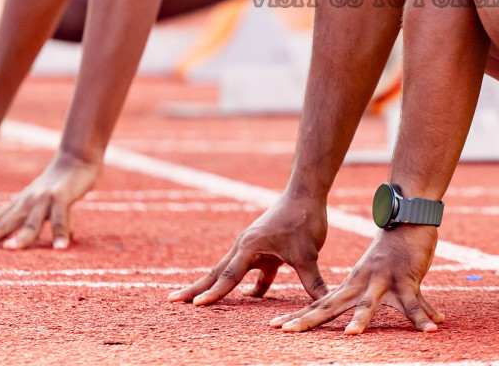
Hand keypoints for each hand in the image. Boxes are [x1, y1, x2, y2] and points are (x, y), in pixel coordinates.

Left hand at [0, 151, 99, 249]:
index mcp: (18, 205)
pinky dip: (61, 233)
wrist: (76, 159)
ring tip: (9, 250)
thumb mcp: (36, 202)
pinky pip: (60, 219)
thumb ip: (31, 221)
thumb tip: (26, 241)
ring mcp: (43, 200)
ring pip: (31, 222)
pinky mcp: (61, 197)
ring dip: (22, 237)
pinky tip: (60, 248)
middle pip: (2, 223)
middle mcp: (26, 203)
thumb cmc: (57, 185)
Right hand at [170, 194, 329, 305]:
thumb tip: (325, 303)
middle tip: (173, 301)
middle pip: (216, 273)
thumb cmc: (303, 220)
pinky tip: (248, 298)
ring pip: (229, 272)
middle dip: (196, 288)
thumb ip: (313, 281)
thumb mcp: (308, 254)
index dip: (214, 293)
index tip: (197, 305)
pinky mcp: (264, 251)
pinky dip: (249, 286)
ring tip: (196, 302)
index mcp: (249, 246)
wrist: (306, 194)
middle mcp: (245, 247)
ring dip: (214, 287)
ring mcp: (252, 249)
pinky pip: (250, 272)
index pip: (228, 275)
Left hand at [270, 225, 443, 334]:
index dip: (299, 317)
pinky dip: (422, 317)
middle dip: (308, 321)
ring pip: (369, 305)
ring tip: (350, 336)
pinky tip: (432, 328)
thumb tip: (353, 323)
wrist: (406, 220)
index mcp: (351, 285)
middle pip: (331, 307)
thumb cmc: (390, 251)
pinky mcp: (405, 280)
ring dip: (361, 320)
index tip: (275, 327)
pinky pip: (415, 303)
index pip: (319, 304)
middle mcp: (361, 284)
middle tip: (286, 332)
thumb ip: (365, 302)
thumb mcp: (371, 276)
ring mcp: (382, 281)